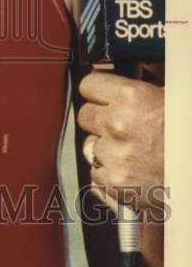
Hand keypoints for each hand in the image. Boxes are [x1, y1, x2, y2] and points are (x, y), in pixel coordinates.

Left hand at [77, 68, 163, 214]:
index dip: (97, 93)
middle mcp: (118, 124)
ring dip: (105, 150)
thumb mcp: (170, 99)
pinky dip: (110, 176)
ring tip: (133, 153)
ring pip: (90, 147)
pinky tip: (132, 172)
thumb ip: (137, 92)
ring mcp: (115, 155)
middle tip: (122, 129)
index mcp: (131, 97)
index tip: (102, 99)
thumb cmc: (190, 135)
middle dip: (100, 121)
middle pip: (85, 116)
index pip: (88, 86)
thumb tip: (115, 83)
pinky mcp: (116, 183)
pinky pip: (96, 175)